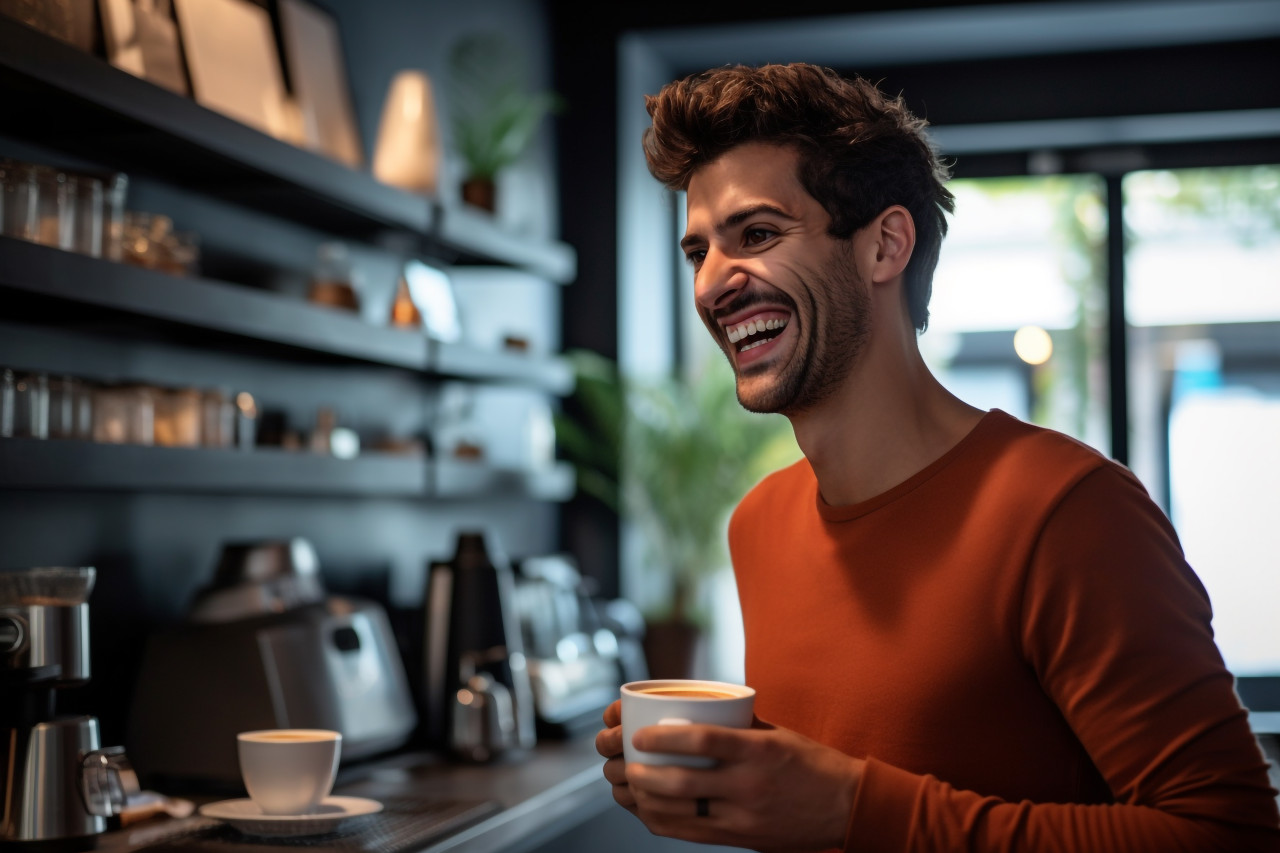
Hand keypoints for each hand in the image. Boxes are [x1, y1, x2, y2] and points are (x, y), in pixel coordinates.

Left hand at [596, 700, 862, 851]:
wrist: (845, 806)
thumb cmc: (809, 762)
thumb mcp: (775, 734)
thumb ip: (734, 725)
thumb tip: (690, 708)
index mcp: (757, 750)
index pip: (703, 740)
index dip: (664, 738)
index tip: (639, 734)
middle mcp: (749, 784)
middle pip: (681, 781)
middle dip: (640, 773)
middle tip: (621, 761)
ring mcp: (743, 815)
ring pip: (680, 811)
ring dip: (643, 798)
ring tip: (626, 784)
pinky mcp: (741, 837)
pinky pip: (690, 832)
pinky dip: (661, 820)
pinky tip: (645, 808)